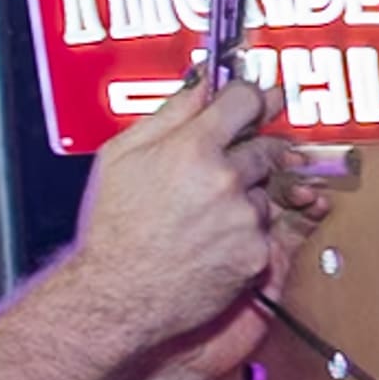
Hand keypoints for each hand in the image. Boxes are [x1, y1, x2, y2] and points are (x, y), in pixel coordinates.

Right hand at [68, 78, 280, 352]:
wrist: (117, 296)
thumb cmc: (112, 229)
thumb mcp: (121, 156)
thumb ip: (168, 114)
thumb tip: (200, 84)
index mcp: (192, 148)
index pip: (245, 100)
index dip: (249, 99)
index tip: (253, 101)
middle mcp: (225, 179)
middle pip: (265, 146)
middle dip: (251, 152)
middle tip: (226, 167)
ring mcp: (244, 219)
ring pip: (264, 192)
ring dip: (246, 197)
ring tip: (203, 216)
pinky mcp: (256, 254)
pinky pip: (262, 231)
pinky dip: (244, 235)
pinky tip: (210, 243)